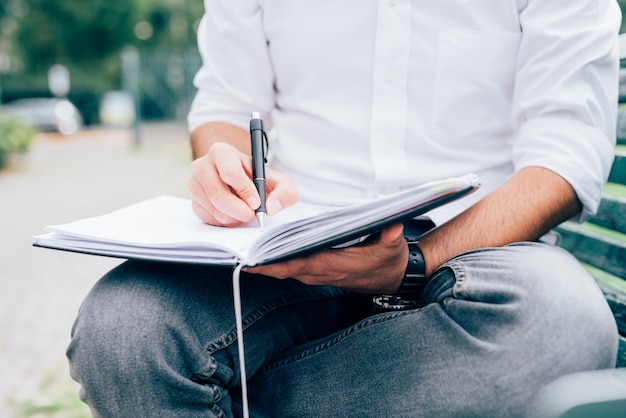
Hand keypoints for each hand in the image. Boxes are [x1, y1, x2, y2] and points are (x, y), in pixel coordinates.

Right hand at [187, 142, 298, 225]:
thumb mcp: (278, 181)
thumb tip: (272, 207)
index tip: (257, 202)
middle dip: (239, 210)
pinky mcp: (194, 202)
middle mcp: (202, 165)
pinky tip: (234, 214)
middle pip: (218, 194)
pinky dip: (226, 222)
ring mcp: (194, 184)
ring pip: (214, 209)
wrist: (241, 182)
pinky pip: (209, 218)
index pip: (230, 172)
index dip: (245, 191)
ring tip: (245, 212)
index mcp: (222, 152)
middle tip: (252, 214)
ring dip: (234, 217)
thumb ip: (284, 192)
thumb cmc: (258, 179)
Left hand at [246, 223, 407, 293]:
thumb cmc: (389, 261)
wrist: (393, 278)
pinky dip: (276, 263)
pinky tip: (262, 253)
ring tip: (242, 250)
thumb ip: (390, 235)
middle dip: (260, 263)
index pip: (299, 264)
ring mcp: (319, 274)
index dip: (275, 264)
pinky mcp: (319, 272)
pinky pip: (292, 269)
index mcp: (334, 265)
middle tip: (235, 253)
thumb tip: (392, 224)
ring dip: (265, 263)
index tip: (252, 261)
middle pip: (284, 269)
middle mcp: (322, 272)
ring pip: (285, 270)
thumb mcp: (392, 246)